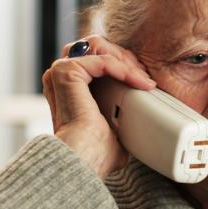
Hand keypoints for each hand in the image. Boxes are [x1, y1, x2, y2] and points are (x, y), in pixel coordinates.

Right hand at [41, 35, 154, 177]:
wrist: (85, 160)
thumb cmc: (97, 153)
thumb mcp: (115, 128)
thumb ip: (122, 119)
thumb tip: (144, 129)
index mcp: (70, 88)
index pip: (98, 60)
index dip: (123, 66)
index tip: (146, 83)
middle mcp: (61, 77)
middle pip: (98, 48)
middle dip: (126, 60)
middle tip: (146, 79)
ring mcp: (60, 72)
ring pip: (99, 48)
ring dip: (125, 62)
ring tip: (143, 80)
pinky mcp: (66, 72)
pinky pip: (101, 59)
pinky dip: (123, 68)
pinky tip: (138, 82)